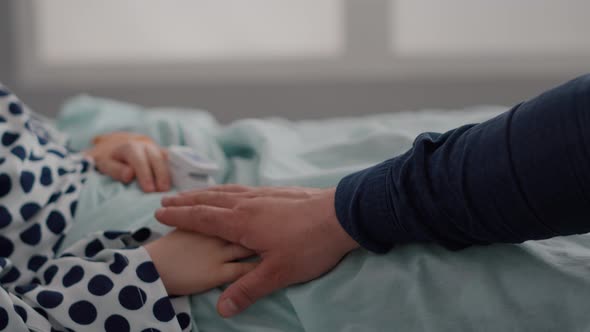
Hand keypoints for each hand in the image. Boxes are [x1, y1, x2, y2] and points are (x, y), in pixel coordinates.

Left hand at [84, 132, 170, 191]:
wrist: (115, 146)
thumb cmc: (109, 159)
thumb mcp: (105, 164)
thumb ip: (115, 170)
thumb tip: (129, 174)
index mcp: (129, 146)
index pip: (139, 159)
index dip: (145, 174)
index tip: (149, 190)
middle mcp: (144, 145)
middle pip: (156, 157)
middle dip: (160, 174)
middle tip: (162, 191)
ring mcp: (155, 147)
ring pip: (164, 158)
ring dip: (167, 174)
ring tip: (167, 189)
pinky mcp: (161, 152)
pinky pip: (169, 159)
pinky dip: (171, 169)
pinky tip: (172, 182)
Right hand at [155, 185, 359, 316]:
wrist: (342, 215)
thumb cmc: (309, 244)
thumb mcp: (278, 273)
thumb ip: (247, 290)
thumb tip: (221, 309)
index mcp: (242, 221)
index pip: (202, 217)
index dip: (179, 216)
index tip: (159, 214)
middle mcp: (248, 203)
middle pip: (210, 200)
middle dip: (187, 201)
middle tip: (167, 200)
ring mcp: (264, 195)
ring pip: (227, 191)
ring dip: (206, 192)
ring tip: (192, 193)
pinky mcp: (278, 193)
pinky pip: (244, 188)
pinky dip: (228, 189)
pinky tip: (233, 192)